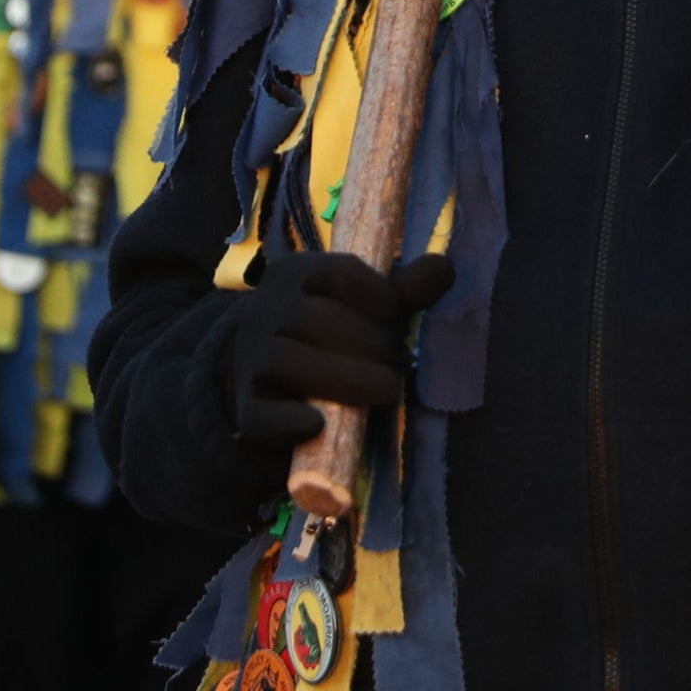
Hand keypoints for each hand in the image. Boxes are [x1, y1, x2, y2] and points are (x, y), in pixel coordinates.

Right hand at [228, 251, 455, 446]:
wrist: (259, 373)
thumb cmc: (326, 333)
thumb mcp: (363, 305)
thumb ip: (403, 290)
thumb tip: (443, 266)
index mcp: (296, 273)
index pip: (340, 273)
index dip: (380, 297)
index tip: (397, 318)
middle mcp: (266, 308)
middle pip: (316, 319)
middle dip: (369, 345)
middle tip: (399, 368)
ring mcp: (251, 359)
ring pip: (288, 360)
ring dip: (346, 379)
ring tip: (386, 392)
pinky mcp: (247, 409)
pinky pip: (260, 414)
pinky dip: (290, 421)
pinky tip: (319, 423)